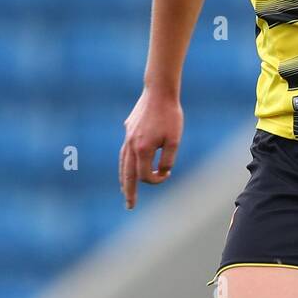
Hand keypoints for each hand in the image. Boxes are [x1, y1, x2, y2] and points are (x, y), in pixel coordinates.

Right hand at [119, 89, 183, 208]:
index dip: (157, 180)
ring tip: (125, 190)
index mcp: (142, 149)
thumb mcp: (174, 140)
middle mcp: (131, 145)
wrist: (159, 91)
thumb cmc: (170, 115)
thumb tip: (162, 172)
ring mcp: (127, 137)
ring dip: (124, 179)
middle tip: (129, 206)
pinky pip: (124, 152)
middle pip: (127, 175)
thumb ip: (168, 160)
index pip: (145, 175)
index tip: (167, 174)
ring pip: (123, 163)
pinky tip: (127, 167)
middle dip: (128, 192)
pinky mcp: (128, 130)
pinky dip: (125, 163)